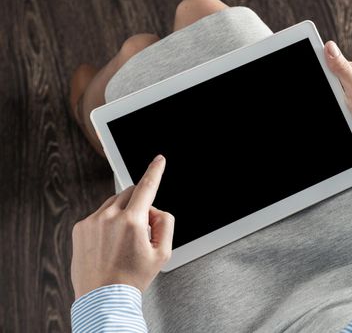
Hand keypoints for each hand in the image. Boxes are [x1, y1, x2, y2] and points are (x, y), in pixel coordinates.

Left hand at [71, 155, 174, 298]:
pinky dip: (108, 221)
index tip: (159, 160)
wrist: (103, 298)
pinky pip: (99, 214)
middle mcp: (109, 217)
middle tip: (143, 229)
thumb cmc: (131, 279)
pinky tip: (110, 242)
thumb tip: (156, 211)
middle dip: (140, 203)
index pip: (147, 187)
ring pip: (114, 202)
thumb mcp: (162, 254)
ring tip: (124, 240)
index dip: (155, 171)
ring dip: (123, 212)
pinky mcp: (80, 228)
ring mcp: (92, 222)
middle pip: (130, 192)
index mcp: (132, 222)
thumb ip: (166, 224)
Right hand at [324, 41, 351, 155]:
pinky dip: (333, 113)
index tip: (314, 78)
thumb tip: (329, 46)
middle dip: (322, 91)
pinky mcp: (346, 111)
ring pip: (328, 97)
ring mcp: (347, 97)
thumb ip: (342, 69)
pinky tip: (336, 118)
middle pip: (325, 82)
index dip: (316, 67)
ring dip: (329, 105)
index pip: (327, 63)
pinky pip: (333, 110)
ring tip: (338, 113)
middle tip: (334, 102)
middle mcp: (350, 83)